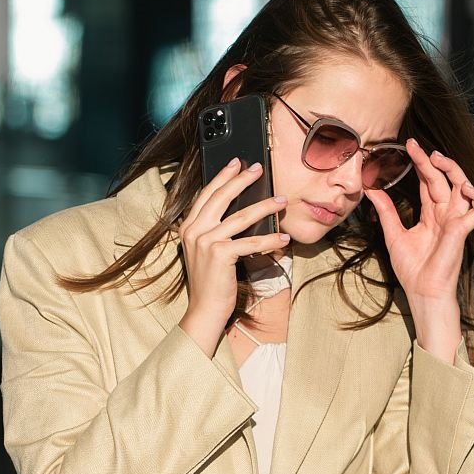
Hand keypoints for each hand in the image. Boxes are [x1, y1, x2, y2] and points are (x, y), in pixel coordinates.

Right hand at [177, 158, 288, 355]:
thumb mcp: (207, 251)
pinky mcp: (220, 254)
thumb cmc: (210, 282)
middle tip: (259, 169)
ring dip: (265, 207)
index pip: (206, 194)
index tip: (236, 163)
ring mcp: (205, 242)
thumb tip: (240, 213)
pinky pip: (251, 242)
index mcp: (189, 227)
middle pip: (221, 197)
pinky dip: (270, 240)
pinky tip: (284, 238)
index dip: (222, 177)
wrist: (204, 310)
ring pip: (240, 217)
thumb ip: (215, 231)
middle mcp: (194, 230)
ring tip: (282, 201)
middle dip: (242, 180)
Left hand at [363, 138, 473, 301]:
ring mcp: (456, 220)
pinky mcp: (463, 230)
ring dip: (453, 169)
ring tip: (436, 158)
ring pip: (463, 186)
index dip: (420, 164)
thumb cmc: (412, 268)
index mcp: (431, 214)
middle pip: (442, 179)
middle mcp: (446, 214)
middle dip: (431, 161)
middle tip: (415, 146)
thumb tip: (370, 188)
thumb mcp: (393, 233)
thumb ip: (386, 210)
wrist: (422, 291)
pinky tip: (464, 186)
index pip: (427, 182)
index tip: (407, 147)